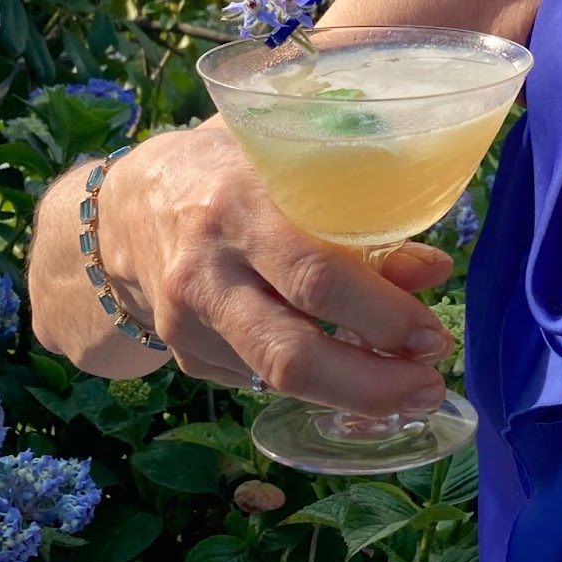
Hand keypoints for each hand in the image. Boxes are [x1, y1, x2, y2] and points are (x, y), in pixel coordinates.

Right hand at [99, 121, 456, 416]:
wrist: (128, 206)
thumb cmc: (233, 169)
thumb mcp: (292, 167)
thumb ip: (360, 214)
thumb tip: (433, 270)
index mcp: (241, 202)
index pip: (315, 274)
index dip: (380, 315)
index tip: (432, 335)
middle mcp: (207, 267)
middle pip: (291, 351)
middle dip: (371, 381)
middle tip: (429, 384)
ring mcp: (188, 318)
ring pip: (273, 379)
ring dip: (351, 394)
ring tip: (407, 392)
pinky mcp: (184, 352)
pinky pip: (258, 378)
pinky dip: (313, 383)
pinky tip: (349, 371)